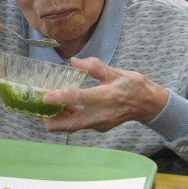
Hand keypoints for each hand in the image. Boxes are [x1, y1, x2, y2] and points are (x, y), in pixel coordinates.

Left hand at [42, 57, 168, 132]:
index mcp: (107, 96)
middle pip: (71, 124)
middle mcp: (101, 114)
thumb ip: (94, 66)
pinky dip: (68, 118)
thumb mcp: (116, 71)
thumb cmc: (133, 85)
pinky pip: (79, 125)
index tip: (46, 97)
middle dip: (52, 121)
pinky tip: (64, 107)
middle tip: (38, 110)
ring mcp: (100, 123)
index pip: (80, 98)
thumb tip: (73, 61)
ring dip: (58, 119)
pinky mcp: (99, 127)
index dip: (61, 99)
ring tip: (48, 106)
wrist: (148, 105)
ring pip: (73, 127)